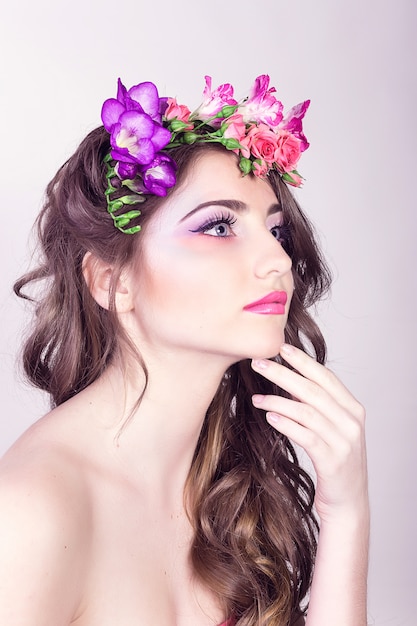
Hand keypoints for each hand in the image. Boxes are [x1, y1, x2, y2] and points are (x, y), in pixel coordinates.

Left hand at [251, 344, 367, 522]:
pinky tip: (269, 416)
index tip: (280, 347)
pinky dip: (285, 423)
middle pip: (313, 390)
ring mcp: (344, 442)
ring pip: (306, 411)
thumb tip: (290, 379)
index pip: (326, 377)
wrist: (348, 504)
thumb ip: (318, 406)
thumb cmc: (334, 462)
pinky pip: (305, 435)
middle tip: (258, 362)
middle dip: (283, 374)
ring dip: (277, 400)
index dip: (303, 361)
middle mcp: (352, 422)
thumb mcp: (332, 429)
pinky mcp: (332, 461)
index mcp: (353, 409)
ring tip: (256, 396)